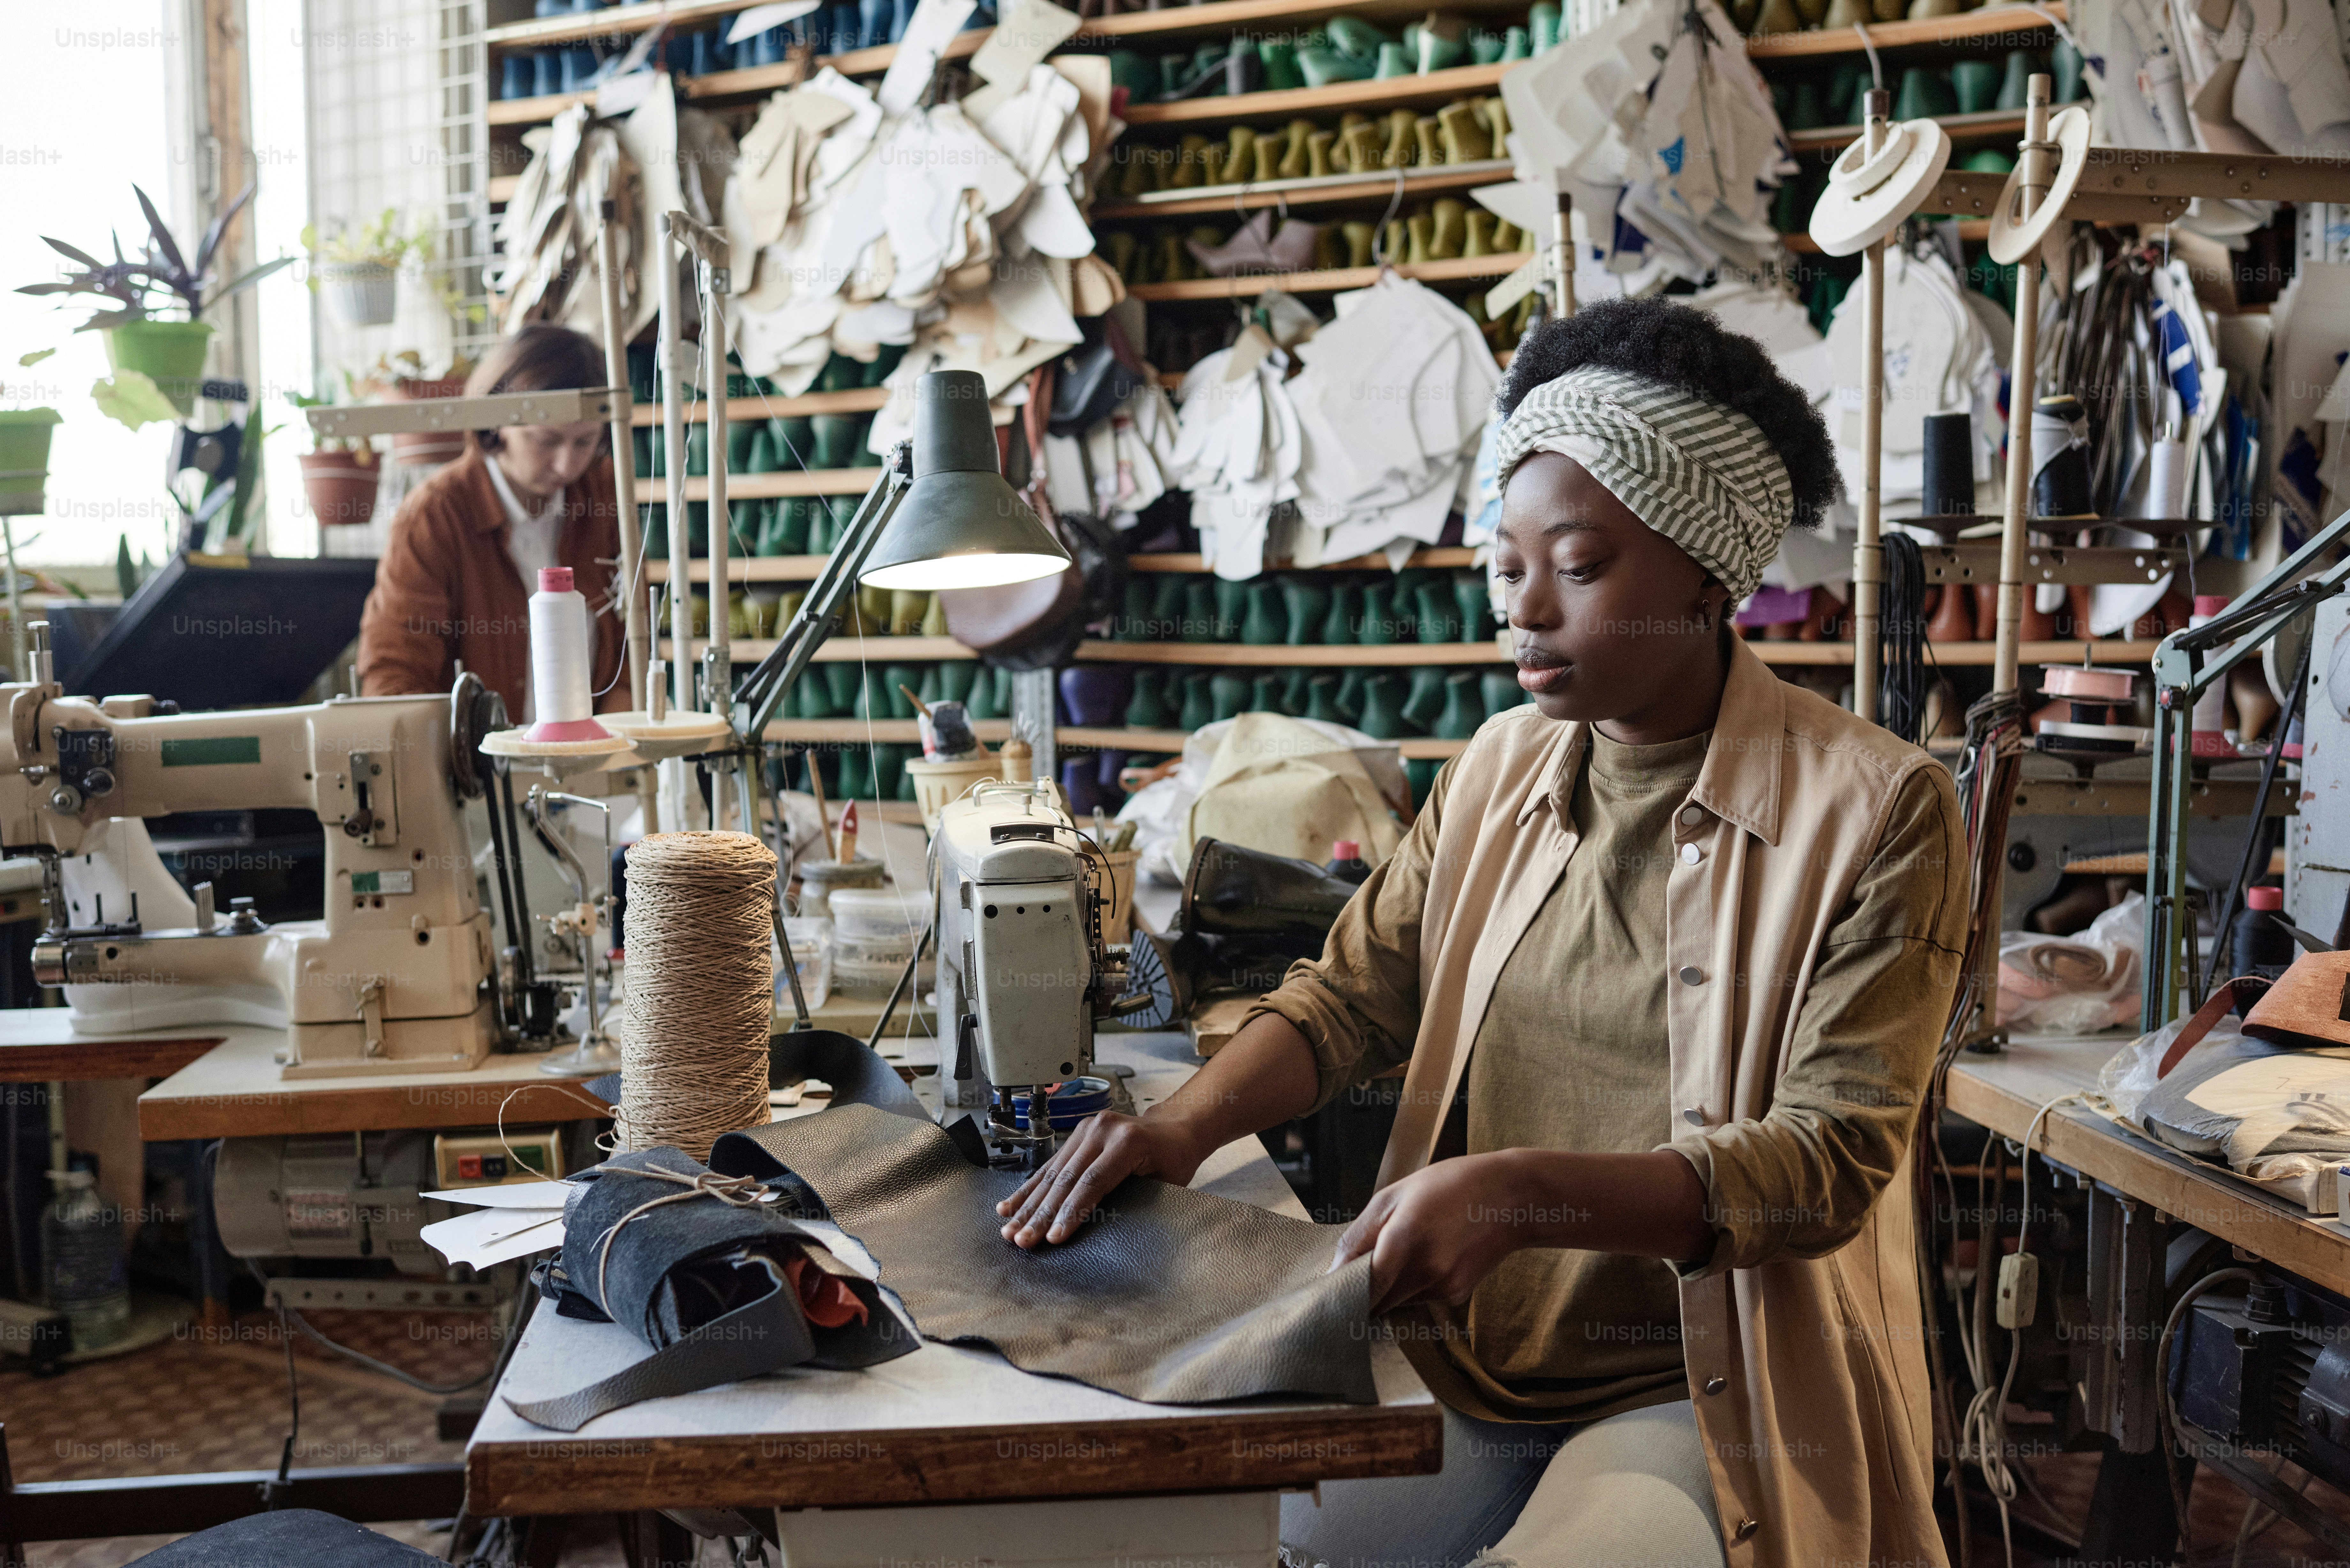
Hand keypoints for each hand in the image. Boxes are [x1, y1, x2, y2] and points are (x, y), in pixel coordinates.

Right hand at [996, 1111, 1207, 1248]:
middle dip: (1041, 1214)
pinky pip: (1050, 1165)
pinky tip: (1010, 1205)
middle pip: (1066, 1179)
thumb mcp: (1165, 1183)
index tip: (1052, 1238)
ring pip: (1052, 1173)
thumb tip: (1103, 1234)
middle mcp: (1103, 1130)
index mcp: (1127, 1141)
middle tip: (1022, 1240)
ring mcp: (1087, 1129)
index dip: (1071, 1212)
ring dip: (1028, 1204)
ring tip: (1009, 1229)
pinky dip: (1030, 1188)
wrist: (1175, 1126)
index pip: (1093, 1182)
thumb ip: (1135, 1201)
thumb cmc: (1174, 1158)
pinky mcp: (1077, 1133)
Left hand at [1331, 1153, 1535, 1314]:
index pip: (1362, 1288)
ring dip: (1387, 1287)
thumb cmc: (1449, 1185)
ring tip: (1402, 1251)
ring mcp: (1443, 1287)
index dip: (1342, 1293)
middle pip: (1375, 1302)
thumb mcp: (1395, 1195)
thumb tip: (1333, 1271)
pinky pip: (1418, 1299)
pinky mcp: (1455, 1296)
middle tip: (1357, 1268)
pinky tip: (1427, 1256)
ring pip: (1395, 1302)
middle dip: (1361, 1292)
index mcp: (1404, 1239)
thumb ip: (1360, 1235)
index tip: (1328, 1291)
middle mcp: (1425, 1271)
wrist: (1512, 1198)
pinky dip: (1411, 1285)